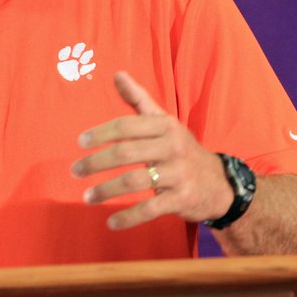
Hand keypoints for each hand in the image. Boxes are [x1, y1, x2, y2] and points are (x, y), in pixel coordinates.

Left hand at [72, 71, 232, 230]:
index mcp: (165, 125)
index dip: (101, 133)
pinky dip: (128, 217)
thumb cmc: (181, 149)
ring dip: (106, 191)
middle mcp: (173, 147)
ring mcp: (178, 174)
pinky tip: (111, 222)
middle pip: (127, 152)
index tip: (80, 142)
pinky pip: (150, 209)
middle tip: (76, 171)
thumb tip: (117, 73)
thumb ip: (139, 99)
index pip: (127, 126)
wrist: (220, 184)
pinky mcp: (181, 199)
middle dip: (96, 162)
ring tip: (87, 197)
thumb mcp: (164, 121)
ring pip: (135, 181)